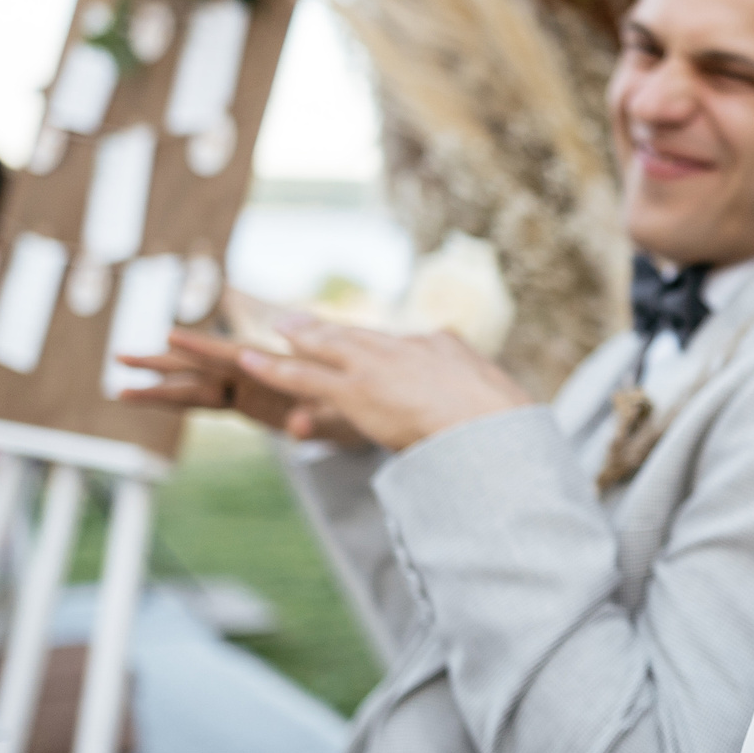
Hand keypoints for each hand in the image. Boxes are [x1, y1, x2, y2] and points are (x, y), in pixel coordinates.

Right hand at [117, 327, 359, 443]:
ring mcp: (249, 392)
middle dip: (162, 364)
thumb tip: (297, 427)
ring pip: (196, 386)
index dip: (201, 348)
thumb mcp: (338, 420)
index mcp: (274, 371)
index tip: (169, 337)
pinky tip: (146, 398)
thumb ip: (315, 424)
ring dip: (161, 387)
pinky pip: (206, 403)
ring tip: (120, 388)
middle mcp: (256, 378)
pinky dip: (177, 401)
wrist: (372, 412)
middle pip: (201, 369)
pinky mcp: (249, 406)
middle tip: (121, 357)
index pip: (230, 355)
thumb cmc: (356, 409)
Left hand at [233, 316, 530, 453]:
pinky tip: (250, 360)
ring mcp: (379, 366)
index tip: (365, 351)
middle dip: (327, 330)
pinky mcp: (357, 390)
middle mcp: (407, 347)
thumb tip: (489, 399)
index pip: (402, 347)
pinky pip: (305, 377)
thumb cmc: (504, 424)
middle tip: (297, 321)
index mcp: (443, 347)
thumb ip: (481, 394)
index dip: (379, 351)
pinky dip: (275, 368)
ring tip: (275, 328)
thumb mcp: (498, 400)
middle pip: (359, 336)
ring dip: (298, 337)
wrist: (493, 431)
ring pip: (327, 348)